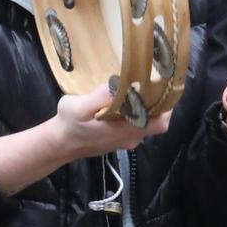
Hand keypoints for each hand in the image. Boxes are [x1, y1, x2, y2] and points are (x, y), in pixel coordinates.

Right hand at [48, 82, 171, 161]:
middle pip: (156, 121)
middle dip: (156, 103)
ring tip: (136, 87)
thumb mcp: (78, 107)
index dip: (165, 107)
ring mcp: (126, 139)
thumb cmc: (69, 125)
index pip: (160, 123)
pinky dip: (134, 113)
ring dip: (144, 107)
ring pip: (145, 122)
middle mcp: (131, 137)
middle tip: (149, 82)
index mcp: (126, 130)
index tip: (161, 88)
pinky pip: (135, 124)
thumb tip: (117, 86)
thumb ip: (99, 98)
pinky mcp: (119, 138)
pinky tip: (124, 100)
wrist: (60, 143)